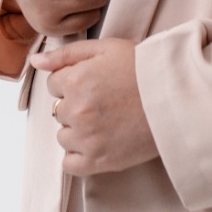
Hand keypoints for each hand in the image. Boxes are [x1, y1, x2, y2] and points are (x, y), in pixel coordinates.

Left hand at [32, 39, 157, 175]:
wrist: (176, 98)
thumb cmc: (142, 69)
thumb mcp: (105, 49)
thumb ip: (65, 55)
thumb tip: (35, 62)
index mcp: (76, 79)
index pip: (53, 84)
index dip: (73, 80)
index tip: (94, 82)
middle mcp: (77, 110)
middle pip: (58, 110)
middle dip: (75, 104)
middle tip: (104, 100)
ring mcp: (86, 138)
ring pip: (63, 135)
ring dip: (78, 129)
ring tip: (106, 120)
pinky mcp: (98, 161)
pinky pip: (69, 163)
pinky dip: (79, 155)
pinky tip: (98, 142)